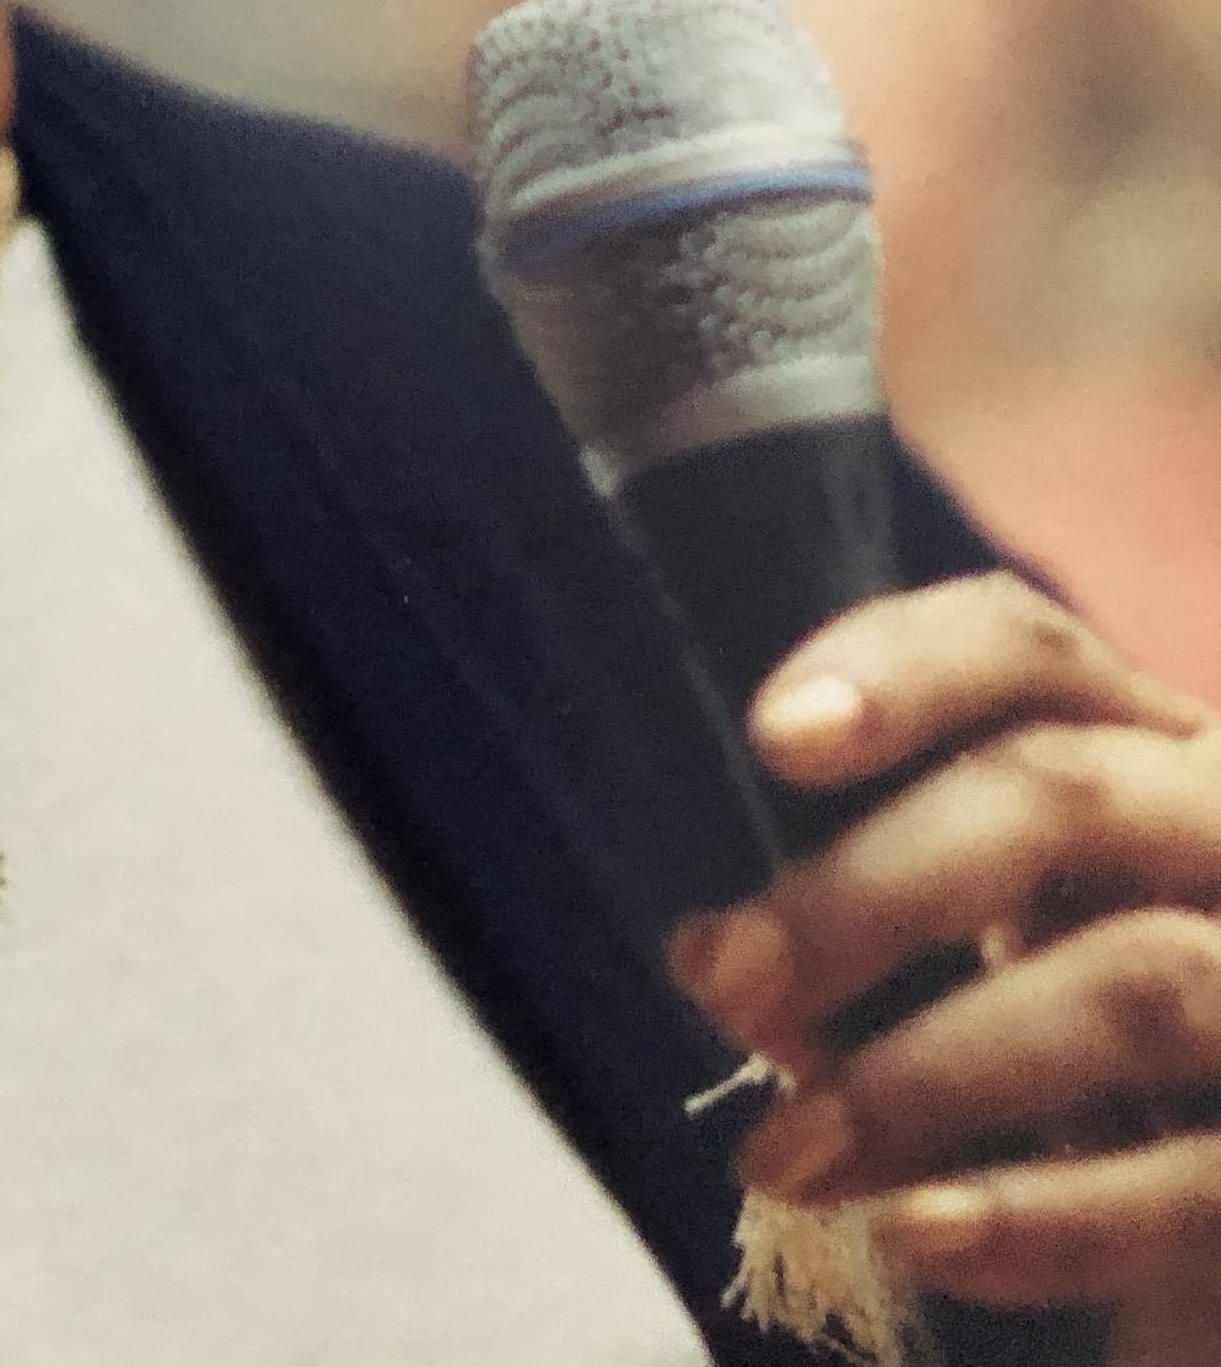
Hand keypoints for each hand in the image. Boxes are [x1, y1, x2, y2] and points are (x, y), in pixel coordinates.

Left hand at [666, 572, 1220, 1346]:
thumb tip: (712, 960)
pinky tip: (915, 1234)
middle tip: (723, 983)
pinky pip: (1192, 1183)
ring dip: (929, 1073)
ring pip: (1135, 980)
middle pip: (1062, 796)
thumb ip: (883, 919)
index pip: (1027, 650)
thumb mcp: (1012, 940)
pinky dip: (1040, 1214)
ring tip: (783, 1154)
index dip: (904, 670)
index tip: (772, 736)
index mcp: (1149, 753)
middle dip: (870, 889)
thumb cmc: (1096, 1046)